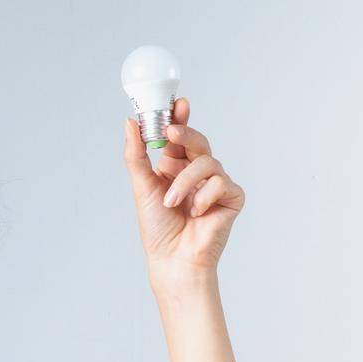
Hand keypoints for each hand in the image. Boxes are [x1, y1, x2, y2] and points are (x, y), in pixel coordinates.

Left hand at [122, 98, 244, 271]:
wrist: (172, 258)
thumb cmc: (158, 228)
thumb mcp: (142, 186)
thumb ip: (137, 155)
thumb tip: (130, 123)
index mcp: (177, 167)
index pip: (180, 136)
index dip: (180, 118)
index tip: (178, 103)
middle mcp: (198, 172)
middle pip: (198, 141)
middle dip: (185, 134)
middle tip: (172, 132)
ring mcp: (216, 184)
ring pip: (207, 162)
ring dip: (185, 182)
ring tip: (171, 202)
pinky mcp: (232, 198)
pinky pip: (222, 183)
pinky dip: (205, 196)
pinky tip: (196, 212)